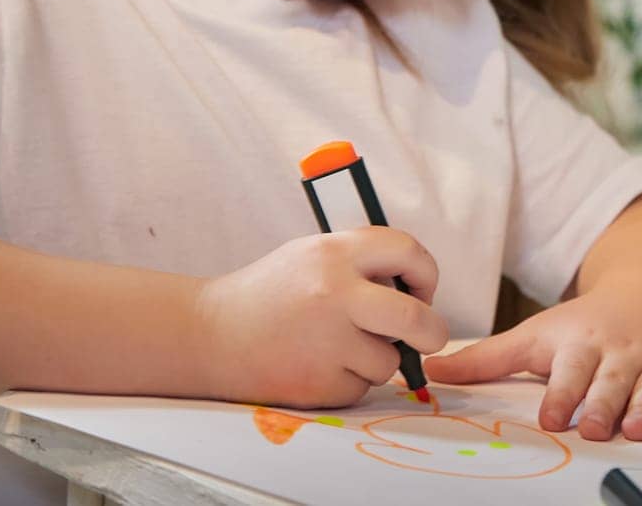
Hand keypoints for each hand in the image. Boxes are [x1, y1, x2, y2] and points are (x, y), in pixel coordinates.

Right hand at [196, 228, 447, 408]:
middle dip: (432, 332)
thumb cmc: (271, 293)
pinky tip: (316, 366)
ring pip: (389, 361)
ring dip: (376, 359)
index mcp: (334, 253)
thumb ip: (363, 262)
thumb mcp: (313, 255)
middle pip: (417, 318)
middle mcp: (334, 294)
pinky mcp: (318, 384)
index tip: (422, 291)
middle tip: (429, 336)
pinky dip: (349, 381)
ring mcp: (326, 343)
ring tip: (335, 346)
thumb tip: (418, 288)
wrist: (209, 335)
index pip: (409, 252)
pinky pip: (361, 388)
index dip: (426, 274)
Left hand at [423, 288, 641, 441]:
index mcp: (581, 343)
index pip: (569, 369)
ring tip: (641, 429)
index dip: (561, 392)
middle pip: (611, 381)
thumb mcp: (536, 334)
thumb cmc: (583, 325)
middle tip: (595, 426)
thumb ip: (486, 359)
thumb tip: (430, 373)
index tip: (551, 414)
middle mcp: (620, 353)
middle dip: (603, 403)